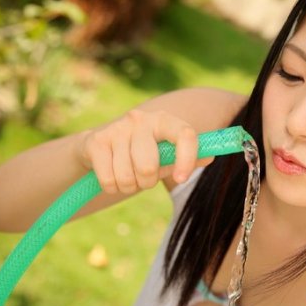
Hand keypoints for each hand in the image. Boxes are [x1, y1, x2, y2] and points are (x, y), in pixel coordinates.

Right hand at [77, 109, 212, 193]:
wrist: (100, 146)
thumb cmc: (142, 154)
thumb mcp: (166, 155)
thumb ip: (189, 157)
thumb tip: (210, 156)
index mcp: (164, 120)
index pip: (185, 134)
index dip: (187, 159)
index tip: (182, 179)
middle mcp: (140, 119)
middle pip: (148, 166)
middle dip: (147, 182)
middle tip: (144, 178)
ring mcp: (116, 128)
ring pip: (127, 177)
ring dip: (128, 186)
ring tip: (127, 176)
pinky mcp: (96, 141)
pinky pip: (109, 180)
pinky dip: (112, 187)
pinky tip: (112, 175)